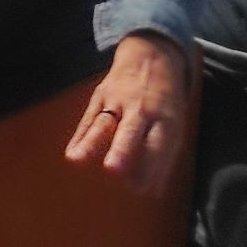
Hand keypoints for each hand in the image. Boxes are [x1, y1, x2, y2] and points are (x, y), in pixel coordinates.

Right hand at [67, 33, 194, 196]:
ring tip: (76, 160)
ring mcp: (119, 100)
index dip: (150, 168)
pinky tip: (72, 153)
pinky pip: (88, 117)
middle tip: (113, 170)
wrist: (152, 55)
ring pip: (103, 122)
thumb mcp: (174, 123)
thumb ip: (162, 155)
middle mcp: (142, 109)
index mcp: (165, 118)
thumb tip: (152, 191)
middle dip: (122, 150)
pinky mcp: (101, 95)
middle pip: (131, 131)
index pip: (158, 145)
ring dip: (90, 142)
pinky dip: (79, 136)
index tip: (140, 190)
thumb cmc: (164, 101)